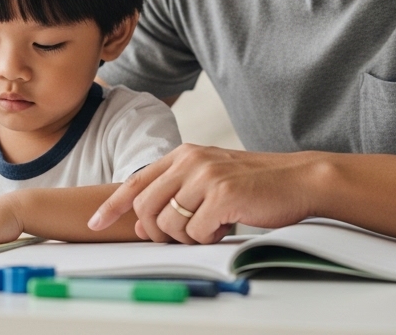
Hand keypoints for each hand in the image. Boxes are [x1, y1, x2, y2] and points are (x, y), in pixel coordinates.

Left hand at [88, 144, 326, 243]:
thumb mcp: (211, 179)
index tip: (95, 223)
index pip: (136, 182)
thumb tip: (145, 223)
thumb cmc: (256, 185)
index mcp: (184, 155)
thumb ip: (179, 192)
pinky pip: (196, 232)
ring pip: (169, 224)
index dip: (113, 206)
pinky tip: (227, 227)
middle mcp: (190, 161)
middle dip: (156, 233)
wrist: (299, 180)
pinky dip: (208, 238)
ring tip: (212, 228)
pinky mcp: (222, 196)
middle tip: (179, 240)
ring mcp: (205, 177)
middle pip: (146, 208)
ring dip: (187, 238)